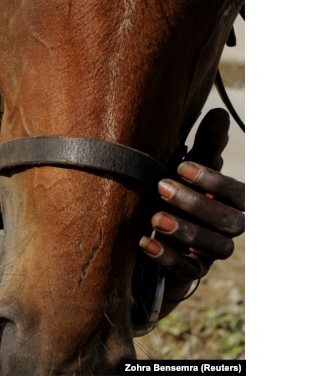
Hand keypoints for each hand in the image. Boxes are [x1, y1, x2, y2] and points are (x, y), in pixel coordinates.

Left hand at [139, 109, 244, 302]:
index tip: (183, 167)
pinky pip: (188, 271)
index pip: (240, 195)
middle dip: (197, 204)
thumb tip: (218, 113)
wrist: (147, 231)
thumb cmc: (173, 194)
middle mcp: (225, 229)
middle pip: (231, 223)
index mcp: (229, 202)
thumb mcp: (185, 170)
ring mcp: (209, 252)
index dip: (216, 182)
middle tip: (161, 187)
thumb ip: (204, 147)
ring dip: (187, 232)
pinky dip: (167, 258)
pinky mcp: (189, 272)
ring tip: (155, 218)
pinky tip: (145, 243)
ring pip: (217, 248)